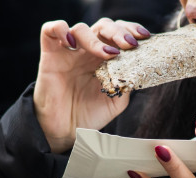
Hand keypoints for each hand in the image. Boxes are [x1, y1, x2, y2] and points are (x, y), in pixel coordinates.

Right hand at [34, 18, 150, 152]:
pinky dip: (61, 29)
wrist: (66, 131)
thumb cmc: (90, 115)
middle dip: (119, 31)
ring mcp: (69, 52)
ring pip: (81, 28)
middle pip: (103, 26)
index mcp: (105, 59)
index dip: (131, 30)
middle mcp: (88, 52)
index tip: (145, 37)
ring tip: (109, 54)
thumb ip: (127, 84)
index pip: (118, 33)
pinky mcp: (50, 56)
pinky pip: (50, 30)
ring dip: (97, 38)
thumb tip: (139, 70)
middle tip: (130, 44)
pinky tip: (72, 43)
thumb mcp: (116, 100)